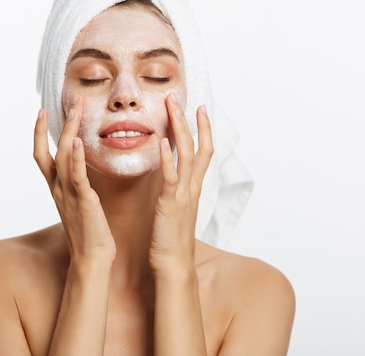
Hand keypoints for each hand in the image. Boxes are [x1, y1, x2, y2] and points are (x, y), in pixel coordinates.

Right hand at [34, 95, 115, 263]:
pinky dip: (74, 158)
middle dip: (59, 122)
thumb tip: (79, 171)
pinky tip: (77, 141)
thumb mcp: (79, 203)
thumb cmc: (89, 231)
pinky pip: (76, 176)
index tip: (43, 112)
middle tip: (71, 99)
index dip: (40, 133)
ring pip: (62, 156)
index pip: (42, 155)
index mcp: (56, 188)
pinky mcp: (83, 201)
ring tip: (77, 108)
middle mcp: (58, 188)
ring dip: (69, 130)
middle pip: (51, 149)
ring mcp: (68, 194)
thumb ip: (76, 185)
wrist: (92, 258)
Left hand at [149, 95, 213, 272]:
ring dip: (180, 130)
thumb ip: (175, 189)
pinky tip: (161, 142)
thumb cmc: (171, 238)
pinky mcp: (170, 204)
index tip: (199, 108)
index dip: (204, 129)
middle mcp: (192, 187)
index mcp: (193, 188)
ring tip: (172, 108)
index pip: (203, 152)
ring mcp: (183, 195)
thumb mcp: (175, 208)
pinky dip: (167, 158)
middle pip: (197, 147)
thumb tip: (169, 174)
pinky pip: (170, 178)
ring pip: (186, 156)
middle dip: (190, 121)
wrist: (174, 264)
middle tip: (181, 99)